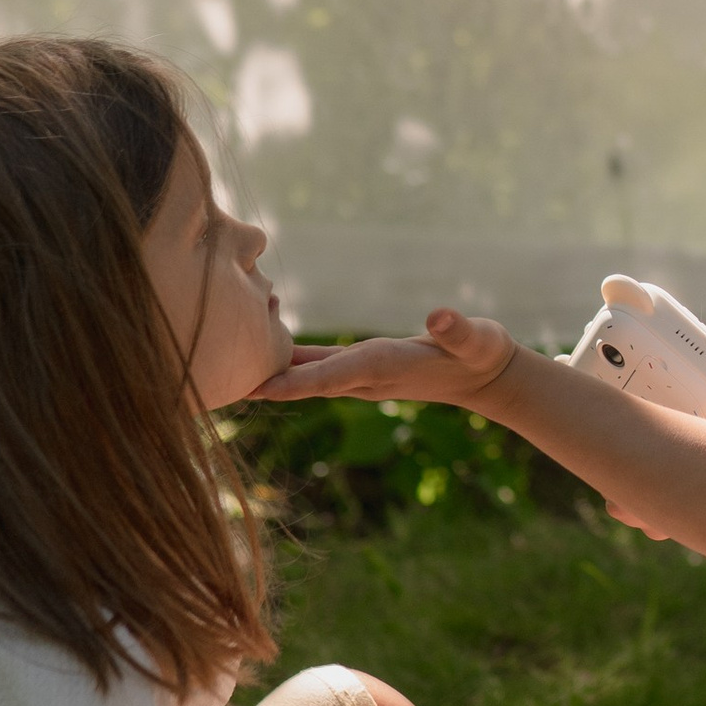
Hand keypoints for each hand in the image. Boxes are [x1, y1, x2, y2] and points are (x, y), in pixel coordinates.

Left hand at [250, 308, 518, 405]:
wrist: (486, 377)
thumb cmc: (481, 352)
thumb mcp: (476, 339)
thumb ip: (457, 330)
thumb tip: (438, 316)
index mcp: (384, 366)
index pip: (332, 376)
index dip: (294, 382)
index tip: (256, 389)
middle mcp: (365, 376)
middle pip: (305, 382)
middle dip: (265, 385)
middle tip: (219, 385)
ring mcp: (360, 375)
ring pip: (305, 376)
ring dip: (269, 375)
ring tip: (225, 369)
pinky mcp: (361, 367)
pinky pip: (316, 366)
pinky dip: (289, 361)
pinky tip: (262, 349)